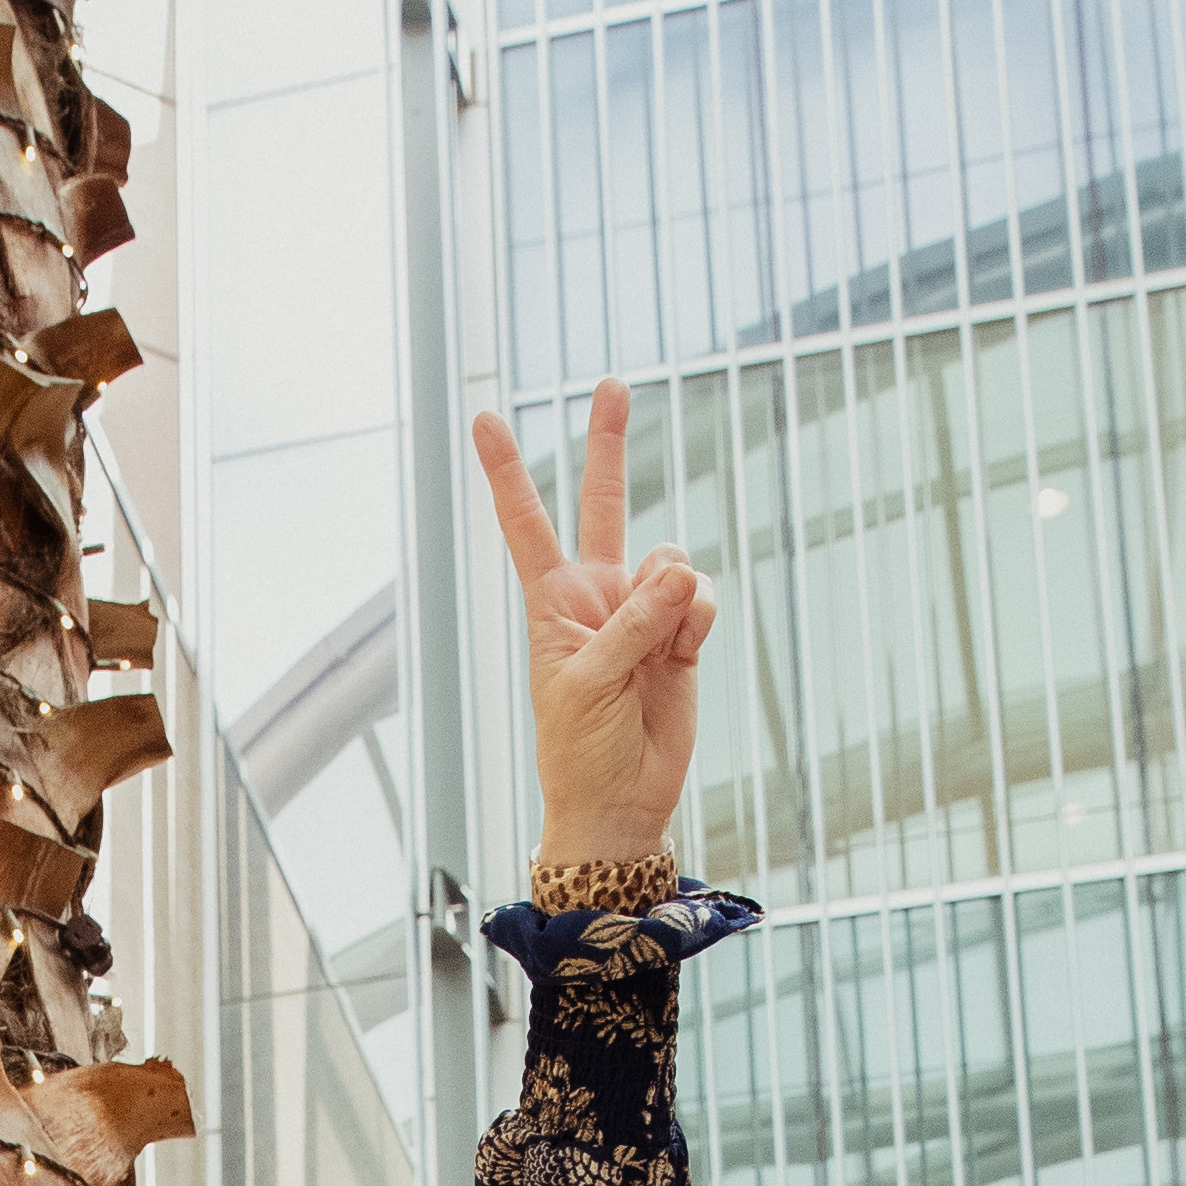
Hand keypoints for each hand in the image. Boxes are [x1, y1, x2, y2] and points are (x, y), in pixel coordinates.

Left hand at [471, 382, 715, 864]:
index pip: (526, 523)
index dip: (508, 471)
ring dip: (672, 594)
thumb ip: (633, 622)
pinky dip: (698, 617)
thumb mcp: (589, 684)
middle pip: (603, 504)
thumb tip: (683, 569)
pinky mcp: (682, 634)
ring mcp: (643, 612)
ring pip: (671, 559)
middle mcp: (598, 595)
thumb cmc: (582, 750)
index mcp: (553, 603)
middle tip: (611, 383)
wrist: (622, 801)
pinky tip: (685, 650)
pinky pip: (701, 596)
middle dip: (609, 444)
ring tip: (659, 647)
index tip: (484, 419)